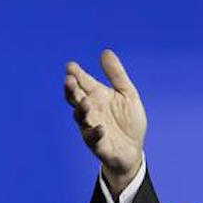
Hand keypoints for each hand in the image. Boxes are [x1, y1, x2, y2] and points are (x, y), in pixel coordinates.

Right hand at [64, 49, 146, 194]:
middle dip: (71, 90)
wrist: (133, 151)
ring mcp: (91, 127)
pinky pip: (93, 140)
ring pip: (80, 118)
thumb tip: (105, 51)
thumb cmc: (128, 121)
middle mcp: (91, 111)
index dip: (76, 74)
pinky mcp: (98, 145)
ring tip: (86, 102)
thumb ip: (116, 75)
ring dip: (81, 110)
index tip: (71, 66)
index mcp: (96, 96)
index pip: (83, 83)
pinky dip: (95, 133)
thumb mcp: (127, 95)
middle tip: (70, 80)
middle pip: (75, 98)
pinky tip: (101, 128)